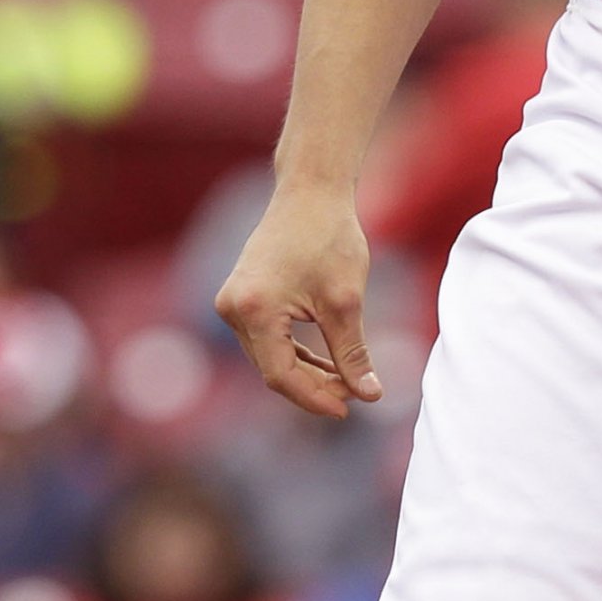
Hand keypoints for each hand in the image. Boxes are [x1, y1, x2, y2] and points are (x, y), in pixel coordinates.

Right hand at [215, 185, 382, 418]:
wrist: (311, 191)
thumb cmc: (330, 237)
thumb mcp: (346, 299)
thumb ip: (353, 352)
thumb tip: (370, 395)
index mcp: (252, 310)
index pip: (280, 374)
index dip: (314, 397)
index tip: (349, 409)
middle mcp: (231, 309)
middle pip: (273, 367)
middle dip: (314, 385)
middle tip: (355, 395)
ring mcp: (231, 303)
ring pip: (270, 355)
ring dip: (306, 371)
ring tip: (347, 381)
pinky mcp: (241, 297)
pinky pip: (267, 338)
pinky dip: (295, 351)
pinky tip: (327, 361)